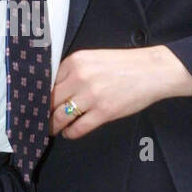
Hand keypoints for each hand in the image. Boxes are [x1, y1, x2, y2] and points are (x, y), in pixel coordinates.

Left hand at [50, 46, 191, 139]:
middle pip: (51, 100)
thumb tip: (56, 90)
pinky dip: (70, 133)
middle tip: (42, 120)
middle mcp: (80, 77)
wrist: (152, 71)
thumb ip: (74, 71)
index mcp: (75, 61)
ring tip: (53, 129)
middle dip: (45, 112)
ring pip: (61, 116)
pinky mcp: (103, 112)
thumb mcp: (93, 59)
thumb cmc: (124, 65)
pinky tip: (69, 132)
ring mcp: (91, 95)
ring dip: (54, 125)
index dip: (42, 96)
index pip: (49, 82)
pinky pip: (78, 128)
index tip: (39, 104)